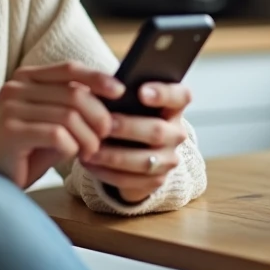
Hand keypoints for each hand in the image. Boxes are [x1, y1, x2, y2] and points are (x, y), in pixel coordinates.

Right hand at [0, 62, 124, 188]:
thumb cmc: (30, 145)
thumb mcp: (54, 118)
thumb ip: (75, 103)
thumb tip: (115, 94)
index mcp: (27, 77)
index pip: (69, 68)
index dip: (98, 78)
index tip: (120, 92)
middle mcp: (15, 87)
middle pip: (74, 94)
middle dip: (98, 116)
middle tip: (106, 134)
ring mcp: (10, 109)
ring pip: (68, 116)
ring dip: (88, 137)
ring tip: (91, 150)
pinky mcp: (10, 132)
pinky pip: (56, 135)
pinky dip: (71, 146)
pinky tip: (71, 155)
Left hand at [81, 82, 192, 203]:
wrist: (132, 149)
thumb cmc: (127, 114)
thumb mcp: (129, 101)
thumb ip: (122, 94)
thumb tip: (103, 89)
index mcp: (173, 106)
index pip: (180, 96)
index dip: (163, 93)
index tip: (141, 92)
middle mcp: (176, 133)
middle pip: (157, 131)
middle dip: (128, 128)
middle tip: (105, 125)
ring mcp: (169, 159)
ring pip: (144, 161)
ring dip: (114, 156)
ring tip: (89, 150)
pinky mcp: (157, 179)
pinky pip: (132, 180)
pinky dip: (108, 172)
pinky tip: (90, 164)